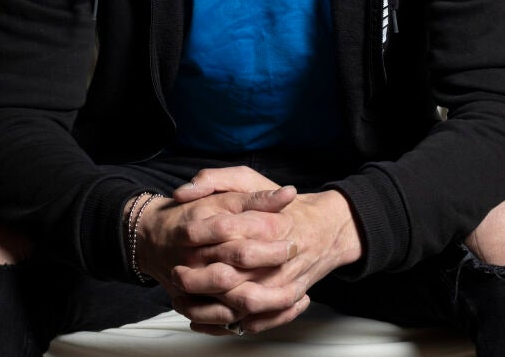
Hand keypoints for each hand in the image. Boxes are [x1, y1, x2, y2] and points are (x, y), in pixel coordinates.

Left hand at [160, 167, 365, 334]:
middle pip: (232, 277)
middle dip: (199, 280)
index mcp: (268, 223)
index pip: (226, 235)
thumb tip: (182, 192)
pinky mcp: (287, 299)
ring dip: (211, 308)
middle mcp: (279, 256)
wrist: (327, 229)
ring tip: (186, 300)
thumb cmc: (281, 206)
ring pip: (244, 305)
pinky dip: (230, 323)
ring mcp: (285, 282)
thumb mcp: (248, 180)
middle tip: (178, 275)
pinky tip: (206, 318)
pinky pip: (258, 320)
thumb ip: (213, 180)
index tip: (178, 245)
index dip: (197, 243)